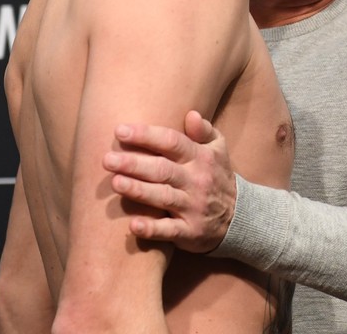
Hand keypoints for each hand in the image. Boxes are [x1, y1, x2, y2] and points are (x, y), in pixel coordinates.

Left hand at [103, 110, 236, 253]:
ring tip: (115, 183)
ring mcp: (193, 207)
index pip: (172, 142)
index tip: (120, 131)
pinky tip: (133, 225)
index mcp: (201, 158)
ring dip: (139, 191)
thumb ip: (204, 131)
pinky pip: (169, 230)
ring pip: (163, 197)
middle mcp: (196, 180)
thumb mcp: (219, 149)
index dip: (147, 136)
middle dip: (135, 164)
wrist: (239, 216)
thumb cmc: (217, 176)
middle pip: (163, 169)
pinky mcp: (190, 232)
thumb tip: (191, 114)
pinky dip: (152, 229)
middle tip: (107, 159)